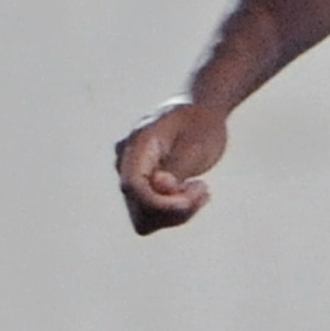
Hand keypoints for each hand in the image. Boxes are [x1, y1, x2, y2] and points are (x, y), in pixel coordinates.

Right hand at [115, 98, 228, 234]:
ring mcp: (131, 176)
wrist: (200, 112)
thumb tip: (160, 185)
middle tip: (202, 189)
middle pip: (139, 207)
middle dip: (173, 210)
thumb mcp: (197, 142)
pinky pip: (152, 215)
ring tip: (200, 190)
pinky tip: (193, 193)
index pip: (133, 186)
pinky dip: (175, 212)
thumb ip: (177, 165)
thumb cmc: (201, 123)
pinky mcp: (141, 188)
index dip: (160, 204)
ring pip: (145, 218)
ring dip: (176, 213)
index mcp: (138, 143)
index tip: (190, 201)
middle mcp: (127, 161)